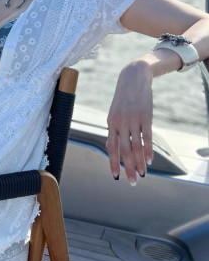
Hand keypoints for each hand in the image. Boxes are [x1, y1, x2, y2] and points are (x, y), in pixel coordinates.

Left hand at [106, 62, 152, 184]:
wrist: (133, 78)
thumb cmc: (123, 99)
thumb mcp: (114, 113)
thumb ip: (113, 130)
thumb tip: (111, 147)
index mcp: (111, 123)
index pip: (111, 147)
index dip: (113, 163)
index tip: (116, 177)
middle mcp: (121, 123)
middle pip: (124, 150)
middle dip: (128, 168)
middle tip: (133, 182)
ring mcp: (134, 120)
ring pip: (136, 146)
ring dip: (139, 162)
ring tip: (142, 175)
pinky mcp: (146, 117)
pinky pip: (147, 137)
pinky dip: (148, 150)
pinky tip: (149, 160)